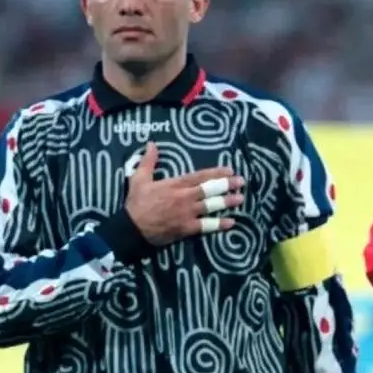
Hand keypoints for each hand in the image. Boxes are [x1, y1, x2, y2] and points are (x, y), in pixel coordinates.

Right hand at [125, 142, 244, 244]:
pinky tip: (231, 222)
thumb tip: (151, 143)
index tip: (230, 170)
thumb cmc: (136, 203)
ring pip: (211, 206)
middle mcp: (185, 197)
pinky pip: (206, 226)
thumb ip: (148, 161)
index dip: (216, 173)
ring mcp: (187, 213)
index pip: (200, 176)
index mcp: (175, 184)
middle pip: (210, 189)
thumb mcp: (138, 178)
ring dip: (227, 202)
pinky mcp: (187, 228)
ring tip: (241, 199)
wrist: (131, 228)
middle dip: (227, 185)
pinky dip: (219, 224)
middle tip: (242, 182)